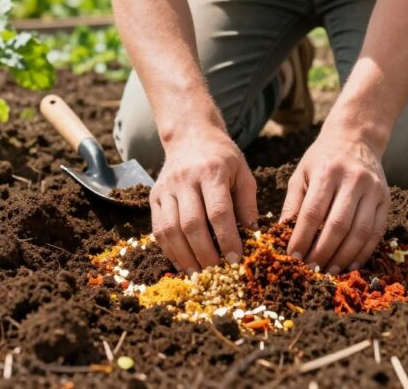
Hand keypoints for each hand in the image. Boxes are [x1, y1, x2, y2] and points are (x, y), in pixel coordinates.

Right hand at [150, 124, 257, 273]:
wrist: (190, 135)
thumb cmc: (222, 157)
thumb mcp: (242, 172)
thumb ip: (248, 203)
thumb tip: (253, 235)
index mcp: (212, 171)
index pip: (218, 211)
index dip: (227, 239)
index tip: (236, 259)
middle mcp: (185, 179)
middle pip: (191, 224)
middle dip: (205, 253)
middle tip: (218, 272)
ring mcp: (166, 188)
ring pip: (170, 229)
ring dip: (184, 257)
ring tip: (199, 273)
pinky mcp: (154, 196)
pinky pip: (158, 229)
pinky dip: (169, 250)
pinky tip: (182, 263)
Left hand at [280, 122, 390, 273]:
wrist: (355, 138)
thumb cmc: (322, 159)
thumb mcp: (301, 174)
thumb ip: (292, 204)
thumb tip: (281, 236)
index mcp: (327, 172)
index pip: (313, 212)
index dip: (302, 237)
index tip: (293, 257)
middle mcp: (353, 180)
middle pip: (338, 225)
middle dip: (323, 251)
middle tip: (311, 270)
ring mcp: (373, 190)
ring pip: (360, 232)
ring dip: (344, 256)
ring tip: (329, 271)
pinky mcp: (385, 199)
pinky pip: (376, 232)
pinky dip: (363, 252)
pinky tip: (350, 264)